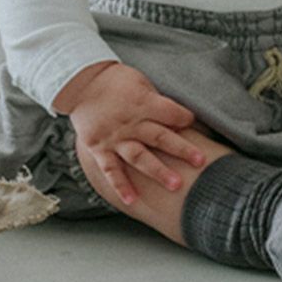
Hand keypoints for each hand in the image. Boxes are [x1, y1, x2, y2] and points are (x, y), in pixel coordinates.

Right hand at [60, 62, 205, 206]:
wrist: (81, 83)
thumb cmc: (116, 81)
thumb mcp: (140, 83)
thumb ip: (156, 103)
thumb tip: (177, 118)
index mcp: (142, 102)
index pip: (170, 113)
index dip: (185, 118)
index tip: (194, 124)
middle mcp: (129, 122)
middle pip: (160, 137)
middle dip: (182, 150)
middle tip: (200, 161)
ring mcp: (114, 137)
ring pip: (139, 156)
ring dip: (158, 171)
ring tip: (176, 185)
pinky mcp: (99, 148)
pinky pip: (111, 169)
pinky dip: (121, 185)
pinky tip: (132, 200)